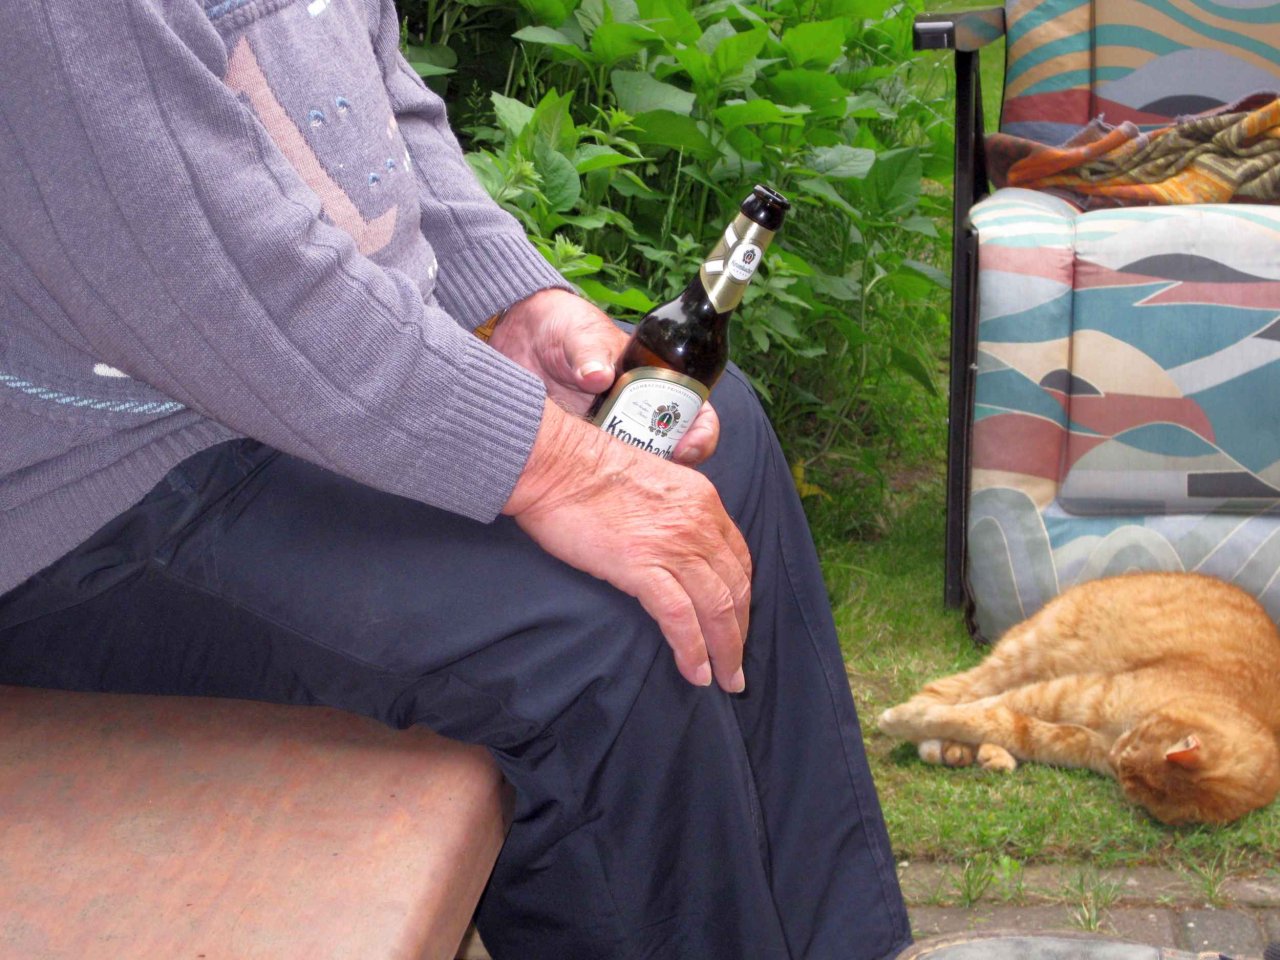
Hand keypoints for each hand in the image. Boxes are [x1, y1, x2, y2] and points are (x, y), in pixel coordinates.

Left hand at [490, 288, 718, 465]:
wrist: (517, 340)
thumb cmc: (560, 326)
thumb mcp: (578, 331)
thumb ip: (588, 350)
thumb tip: (597, 377)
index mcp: (654, 381)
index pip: (695, 413)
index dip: (702, 434)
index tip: (688, 447)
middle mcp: (639, 412)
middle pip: (673, 450)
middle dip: (675, 469)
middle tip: (659, 475)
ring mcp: (611, 432)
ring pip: (640, 468)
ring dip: (638, 480)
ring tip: (624, 487)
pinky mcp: (583, 448)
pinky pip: (599, 474)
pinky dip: (600, 485)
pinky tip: (589, 487)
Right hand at [503, 399, 750, 691]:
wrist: (554, 463)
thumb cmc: (588, 470)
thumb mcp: (653, 480)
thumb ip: (673, 509)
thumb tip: (671, 540)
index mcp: (703, 500)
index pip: (738, 557)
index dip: (742, 595)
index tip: (738, 621)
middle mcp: (697, 523)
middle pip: (735, 587)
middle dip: (740, 632)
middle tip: (736, 665)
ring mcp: (673, 546)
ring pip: (716, 608)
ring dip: (725, 651)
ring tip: (725, 680)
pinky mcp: (642, 567)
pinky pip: (680, 618)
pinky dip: (693, 650)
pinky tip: (695, 673)